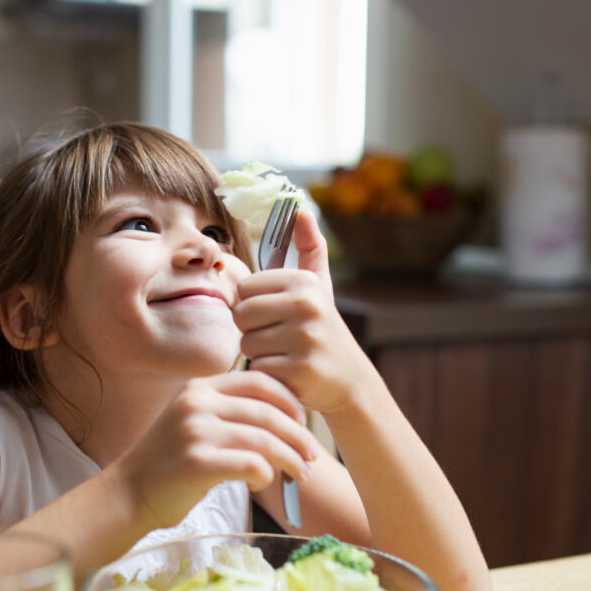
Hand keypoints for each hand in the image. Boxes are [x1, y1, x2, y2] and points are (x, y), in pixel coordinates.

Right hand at [112, 371, 321, 527]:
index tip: (303, 421)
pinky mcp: (197, 463)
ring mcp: (195, 432)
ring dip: (291, 459)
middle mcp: (197, 403)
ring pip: (264, 439)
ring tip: (302, 474)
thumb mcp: (193, 423)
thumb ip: (227, 414)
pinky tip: (264, 482)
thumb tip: (283, 420)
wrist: (127, 494)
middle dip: (298, 435)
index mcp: (199, 388)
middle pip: (267, 411)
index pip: (258, 380)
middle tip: (313, 455)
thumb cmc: (168, 464)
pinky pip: (251, 465)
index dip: (289, 400)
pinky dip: (267, 475)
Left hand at [234, 209, 372, 414]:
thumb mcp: (319, 287)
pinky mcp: (301, 369)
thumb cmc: (322, 330)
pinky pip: (258, 367)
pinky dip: (268, 373)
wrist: (349, 381)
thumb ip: (309, 248)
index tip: (275, 316)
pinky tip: (289, 373)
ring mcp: (305, 338)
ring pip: (247, 343)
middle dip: (252, 331)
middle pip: (241, 315)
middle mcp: (307, 305)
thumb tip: (301, 209)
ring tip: (285, 355)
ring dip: (260, 354)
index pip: (244, 289)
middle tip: (278, 339)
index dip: (253, 306)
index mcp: (304, 281)